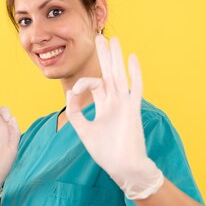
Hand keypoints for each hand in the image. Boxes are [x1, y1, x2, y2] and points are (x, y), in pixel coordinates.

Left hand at [65, 35, 163, 199]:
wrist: (124, 168)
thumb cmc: (107, 154)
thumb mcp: (84, 132)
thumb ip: (75, 114)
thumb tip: (70, 95)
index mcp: (104, 106)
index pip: (93, 85)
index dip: (81, 84)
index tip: (73, 92)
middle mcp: (115, 102)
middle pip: (108, 73)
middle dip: (104, 55)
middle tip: (100, 37)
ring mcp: (125, 105)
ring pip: (120, 75)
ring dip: (116, 57)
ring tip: (114, 39)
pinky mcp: (133, 111)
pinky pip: (135, 88)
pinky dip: (134, 73)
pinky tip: (132, 57)